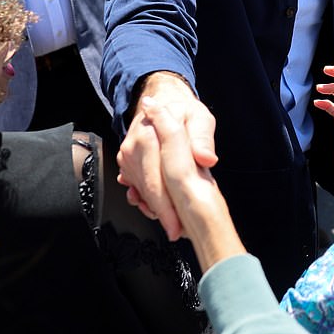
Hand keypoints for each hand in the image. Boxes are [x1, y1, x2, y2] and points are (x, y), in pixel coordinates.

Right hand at [141, 97, 245, 270]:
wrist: (164, 101)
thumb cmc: (184, 112)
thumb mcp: (201, 118)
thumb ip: (203, 138)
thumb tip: (206, 158)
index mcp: (151, 134)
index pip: (158, 178)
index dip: (168, 206)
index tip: (180, 227)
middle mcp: (134, 145)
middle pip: (147, 190)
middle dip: (163, 215)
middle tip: (179, 231)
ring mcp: (127, 155)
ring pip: (140, 192)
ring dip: (155, 209)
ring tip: (174, 221)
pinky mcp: (126, 162)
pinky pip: (135, 188)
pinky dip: (147, 200)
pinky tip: (160, 206)